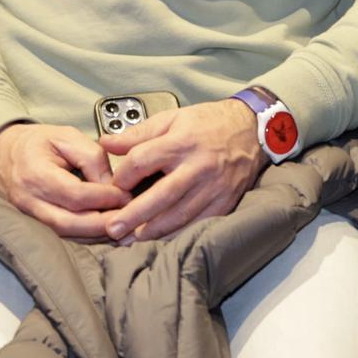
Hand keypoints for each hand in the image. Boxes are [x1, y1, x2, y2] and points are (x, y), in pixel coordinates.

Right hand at [0, 123, 132, 239]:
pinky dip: (84, 235)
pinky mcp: (33, 225)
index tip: (126, 195)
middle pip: (69, 223)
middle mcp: (28, 200)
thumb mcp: (67, 136)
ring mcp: (28, 216)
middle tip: (129, 219)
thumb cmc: (37, 142)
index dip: (103, 197)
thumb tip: (112, 185)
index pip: (74, 194)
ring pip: (65, 234)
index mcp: (35, 173)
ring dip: (95, 234)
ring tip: (121, 228)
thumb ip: (92, 157)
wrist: (2, 153)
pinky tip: (103, 230)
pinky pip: (61, 235)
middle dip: (102, 224)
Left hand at [101, 99, 263, 242]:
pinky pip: (198, 223)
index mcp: (181, 141)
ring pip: (179, 214)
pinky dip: (178, 233)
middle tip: (112, 229)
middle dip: (134, 215)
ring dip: (153, 230)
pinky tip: (161, 239)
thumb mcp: (172, 118)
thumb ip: (138, 133)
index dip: (123, 176)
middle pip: (160, 195)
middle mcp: (198, 166)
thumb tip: (105, 143)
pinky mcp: (225, 202)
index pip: (142, 161)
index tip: (115, 185)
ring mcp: (214, 187)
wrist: (252, 130)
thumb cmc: (208, 123)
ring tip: (131, 239)